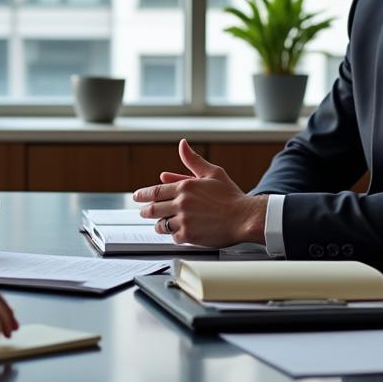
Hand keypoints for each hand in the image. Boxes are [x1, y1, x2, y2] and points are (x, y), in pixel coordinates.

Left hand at [132, 139, 267, 248]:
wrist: (245, 217)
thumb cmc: (231, 196)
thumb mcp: (212, 173)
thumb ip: (193, 161)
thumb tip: (182, 145)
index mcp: (185, 187)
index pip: (156, 191)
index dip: (143, 194)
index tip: (137, 196)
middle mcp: (181, 203)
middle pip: (153, 208)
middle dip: (145, 211)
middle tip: (143, 211)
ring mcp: (184, 220)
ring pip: (161, 224)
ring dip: (159, 224)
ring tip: (160, 224)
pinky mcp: (189, 235)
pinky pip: (173, 237)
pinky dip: (174, 235)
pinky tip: (177, 232)